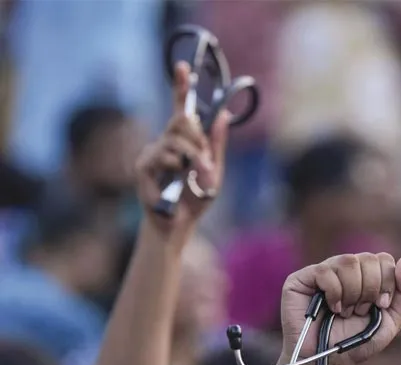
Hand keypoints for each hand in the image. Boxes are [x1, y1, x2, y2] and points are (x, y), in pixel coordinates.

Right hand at [135, 61, 229, 235]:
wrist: (178, 227)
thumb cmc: (195, 201)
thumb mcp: (215, 171)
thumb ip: (217, 145)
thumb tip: (223, 114)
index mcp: (183, 144)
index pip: (182, 110)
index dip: (181, 87)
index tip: (182, 67)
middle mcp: (165, 144)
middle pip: (181, 120)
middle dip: (197, 138)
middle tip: (203, 161)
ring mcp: (151, 153)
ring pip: (175, 139)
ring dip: (191, 159)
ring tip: (192, 178)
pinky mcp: (142, 166)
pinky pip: (164, 156)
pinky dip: (176, 169)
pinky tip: (173, 184)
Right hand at [280, 253, 400, 364]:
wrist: (330, 362)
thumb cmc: (358, 342)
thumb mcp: (391, 320)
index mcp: (365, 275)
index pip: (383, 259)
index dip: (386, 282)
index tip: (380, 305)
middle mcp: (344, 269)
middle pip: (368, 258)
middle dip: (370, 289)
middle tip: (361, 310)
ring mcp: (323, 271)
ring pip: (348, 262)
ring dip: (352, 293)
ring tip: (345, 312)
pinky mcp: (301, 279)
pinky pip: (325, 271)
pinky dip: (334, 293)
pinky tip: (331, 309)